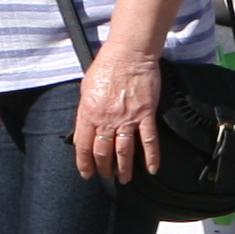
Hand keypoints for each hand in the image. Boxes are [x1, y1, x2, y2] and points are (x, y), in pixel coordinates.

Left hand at [75, 45, 161, 181]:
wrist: (129, 54)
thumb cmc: (106, 66)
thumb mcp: (86, 88)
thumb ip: (86, 110)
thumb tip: (86, 127)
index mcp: (88, 113)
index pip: (83, 145)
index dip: (84, 163)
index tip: (87, 173)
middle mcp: (106, 119)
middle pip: (103, 152)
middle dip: (104, 168)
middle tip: (106, 175)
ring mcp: (127, 118)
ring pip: (124, 151)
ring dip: (124, 168)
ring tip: (124, 178)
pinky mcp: (145, 114)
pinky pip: (149, 140)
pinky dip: (151, 157)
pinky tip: (151, 169)